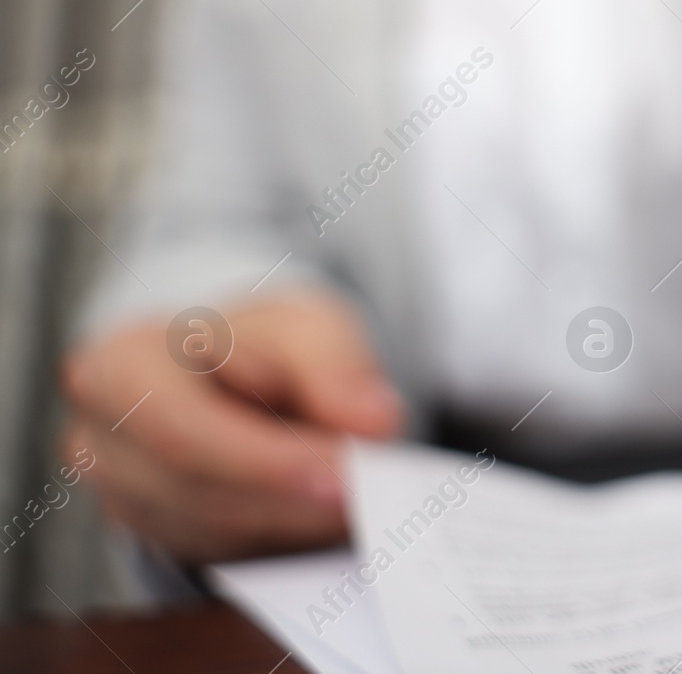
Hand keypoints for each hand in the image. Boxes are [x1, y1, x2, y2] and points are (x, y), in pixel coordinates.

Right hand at [60, 291, 402, 562]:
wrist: (245, 374)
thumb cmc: (267, 346)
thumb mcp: (308, 328)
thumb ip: (338, 368)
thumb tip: (373, 420)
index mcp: (119, 366)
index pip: (176, 425)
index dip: (259, 460)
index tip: (340, 474)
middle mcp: (103, 441)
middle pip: (191, 492)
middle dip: (287, 498)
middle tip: (365, 495)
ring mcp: (124, 500)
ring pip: (212, 536)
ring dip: (293, 523)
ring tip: (358, 494)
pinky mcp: (161, 541)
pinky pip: (225, 558)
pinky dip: (283, 539)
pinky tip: (325, 513)